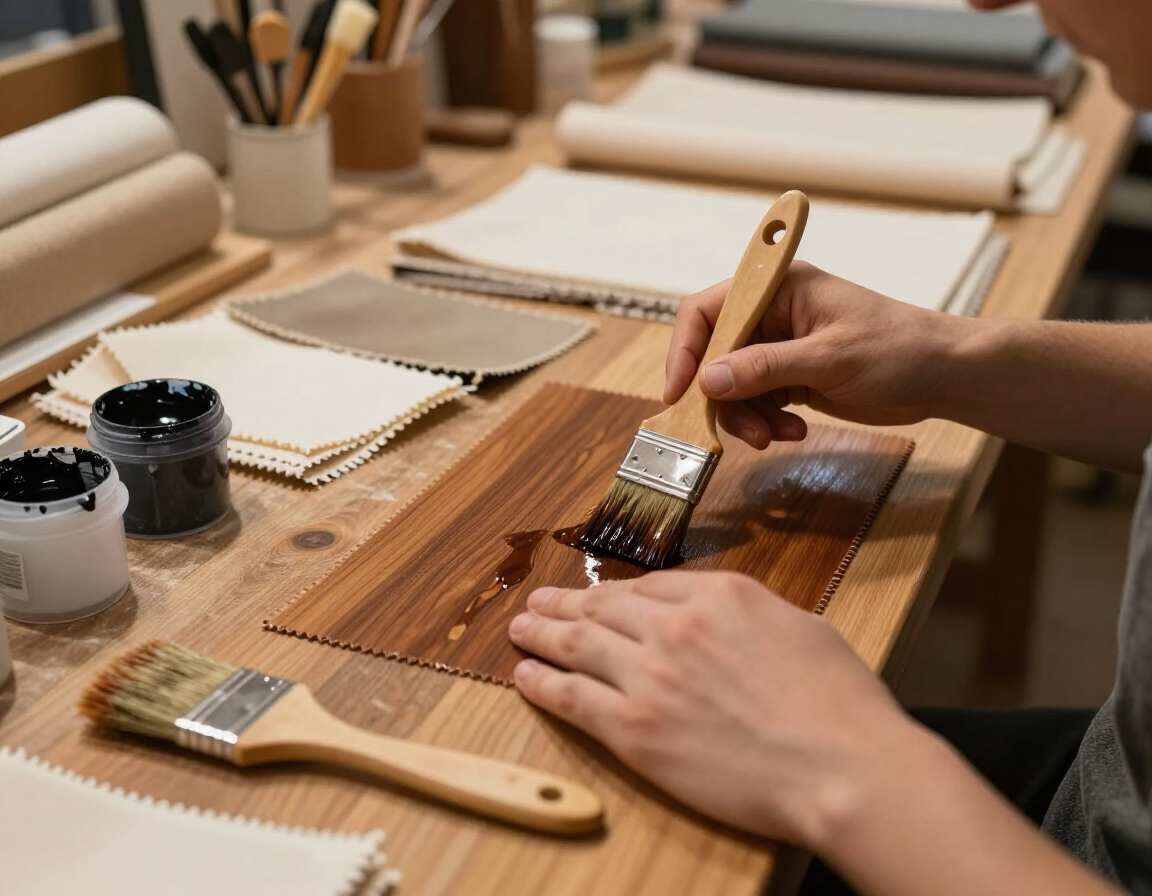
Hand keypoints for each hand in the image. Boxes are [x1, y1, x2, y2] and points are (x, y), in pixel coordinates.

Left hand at [508, 571, 926, 848]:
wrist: (841, 766)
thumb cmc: (839, 703)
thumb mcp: (802, 628)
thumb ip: (751, 614)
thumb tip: (727, 620)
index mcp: (720, 594)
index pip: (650, 587)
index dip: (614, 592)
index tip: (597, 595)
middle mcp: (675, 625)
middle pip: (604, 608)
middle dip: (565, 604)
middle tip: (538, 602)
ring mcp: (649, 675)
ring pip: (578, 645)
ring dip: (542, 634)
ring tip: (520, 628)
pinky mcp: (633, 729)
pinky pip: (572, 697)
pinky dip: (543, 683)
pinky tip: (525, 675)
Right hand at [665, 263, 964, 449]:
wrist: (943, 376)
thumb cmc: (899, 349)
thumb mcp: (829, 358)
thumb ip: (765, 368)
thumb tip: (708, 380)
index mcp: (777, 289)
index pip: (708, 311)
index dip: (687, 350)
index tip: (680, 392)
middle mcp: (771, 314)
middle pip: (715, 355)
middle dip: (723, 397)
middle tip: (745, 430)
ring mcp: (780, 346)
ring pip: (732, 386)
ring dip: (746, 416)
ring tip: (775, 436)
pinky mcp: (790, 376)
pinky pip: (756, 402)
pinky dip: (767, 421)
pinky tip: (795, 429)